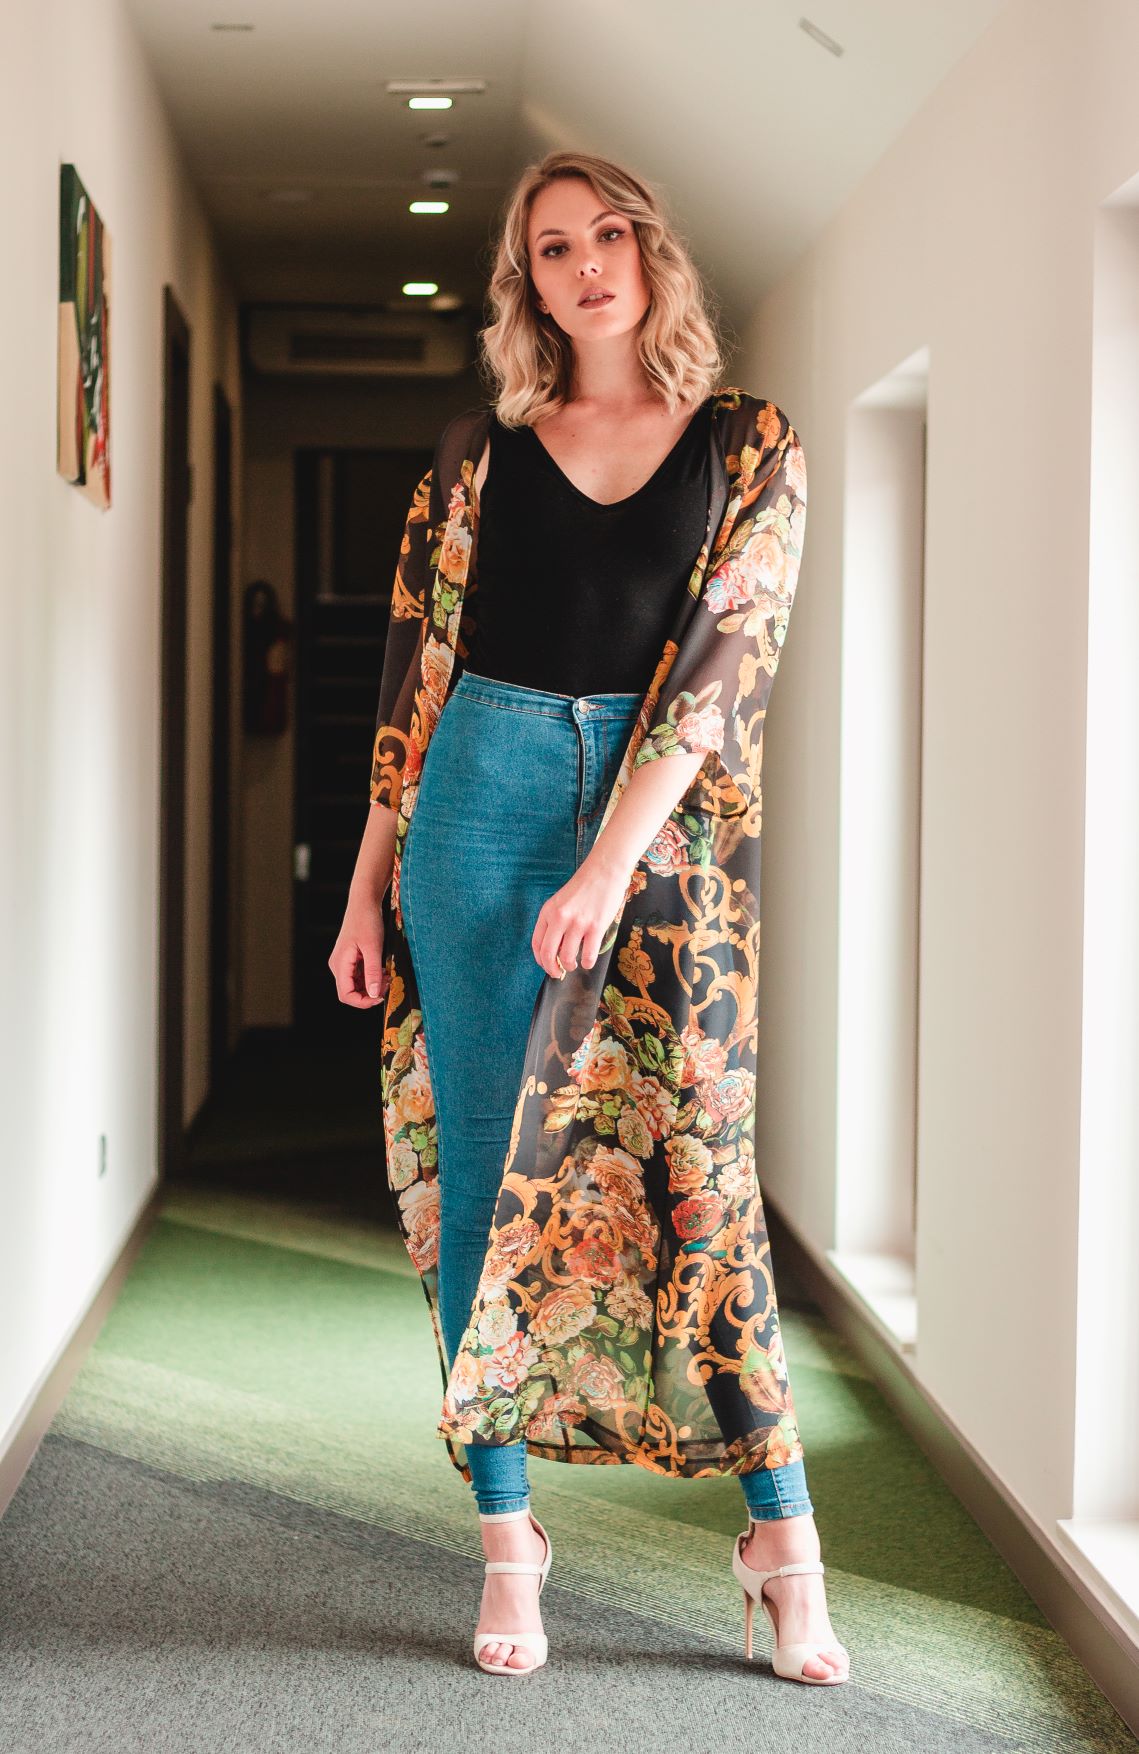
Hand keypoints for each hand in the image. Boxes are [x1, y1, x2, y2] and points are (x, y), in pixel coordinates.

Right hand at [328, 898, 386, 1006]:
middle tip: (387, 985)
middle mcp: (338, 965)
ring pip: (355, 985)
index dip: (363, 1001)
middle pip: (350, 992)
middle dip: (369, 994)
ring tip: (387, 977)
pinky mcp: (350, 959)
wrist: (364, 903)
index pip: (346, 995)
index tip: (381, 997)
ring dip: (371, 986)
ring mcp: (343, 962)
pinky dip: (371, 977)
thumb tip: (374, 994)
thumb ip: (373, 972)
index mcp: (340, 964)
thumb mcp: (373, 947)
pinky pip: (359, 976)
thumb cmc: (367, 920)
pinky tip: (382, 971)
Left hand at [531, 846, 632, 978]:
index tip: (547, 965)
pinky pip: (588, 955)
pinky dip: (587, 963)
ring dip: (570, 966)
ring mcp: (578, 923)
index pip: (537, 943)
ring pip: (567, 957)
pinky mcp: (595, 927)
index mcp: (548, 912)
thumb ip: (555, 922)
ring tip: (575, 965)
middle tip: (558, 974)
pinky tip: (588, 961)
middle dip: (552, 969)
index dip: (540, 960)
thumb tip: (555, 948)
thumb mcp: (561, 902)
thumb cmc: (584, 887)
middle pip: (548, 954)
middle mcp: (560, 918)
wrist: (604, 871)